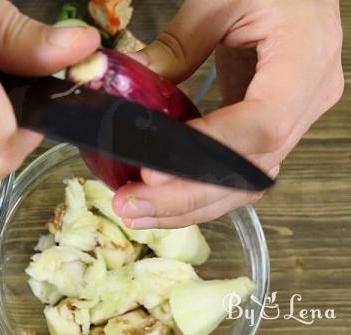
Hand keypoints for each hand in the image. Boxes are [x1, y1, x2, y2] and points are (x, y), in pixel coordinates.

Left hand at [113, 0, 343, 228]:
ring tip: (140, 212)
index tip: (153, 171)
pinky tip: (167, 196)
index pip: (261, 123)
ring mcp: (296, 115)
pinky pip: (243, 166)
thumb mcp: (219, 0)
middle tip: (131, 207)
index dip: (209, 152)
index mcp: (303, 59)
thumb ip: (176, 45)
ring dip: (192, 203)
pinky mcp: (276, 122)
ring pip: (247, 179)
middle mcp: (308, 98)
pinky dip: (205, 186)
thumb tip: (128, 83)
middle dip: (187, 196)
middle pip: (250, 167)